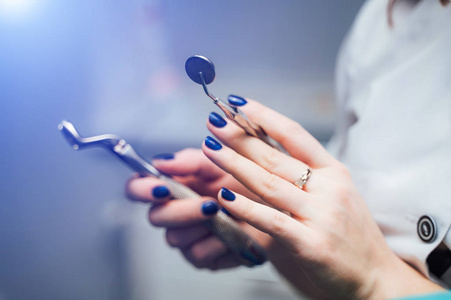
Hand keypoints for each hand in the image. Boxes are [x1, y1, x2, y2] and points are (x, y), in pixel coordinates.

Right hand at [125, 148, 270, 269]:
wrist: (275, 202)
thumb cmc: (245, 178)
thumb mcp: (218, 161)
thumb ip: (188, 160)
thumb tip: (160, 161)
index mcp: (172, 184)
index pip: (138, 189)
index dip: (142, 190)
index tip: (159, 188)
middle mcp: (174, 212)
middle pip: (156, 217)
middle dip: (182, 210)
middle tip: (209, 204)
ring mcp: (186, 236)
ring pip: (175, 238)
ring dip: (202, 226)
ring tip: (227, 214)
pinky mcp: (202, 256)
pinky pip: (198, 254)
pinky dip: (218, 242)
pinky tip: (234, 232)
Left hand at [202, 98, 443, 298]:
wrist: (376, 276)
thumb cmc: (350, 233)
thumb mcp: (335, 193)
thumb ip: (304, 173)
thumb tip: (262, 150)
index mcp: (334, 171)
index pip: (294, 134)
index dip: (264, 116)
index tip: (238, 103)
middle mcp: (329, 188)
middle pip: (275, 156)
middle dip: (239, 137)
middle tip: (214, 122)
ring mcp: (321, 216)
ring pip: (269, 184)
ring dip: (234, 164)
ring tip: (210, 149)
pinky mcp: (311, 244)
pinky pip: (271, 221)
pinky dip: (245, 209)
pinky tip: (224, 197)